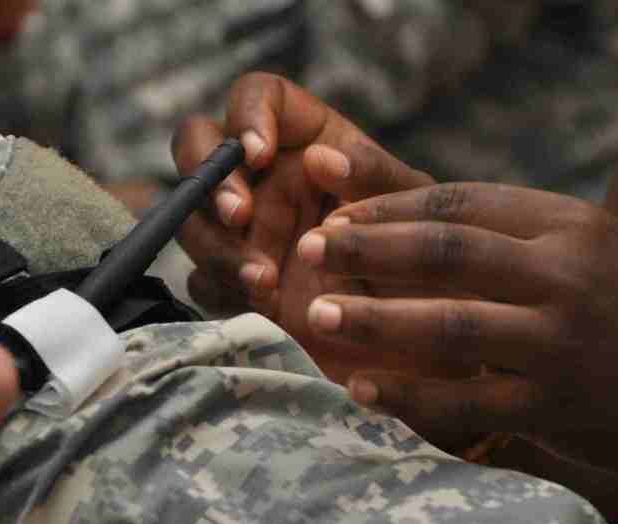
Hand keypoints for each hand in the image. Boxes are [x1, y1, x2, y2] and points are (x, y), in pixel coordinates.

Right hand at [173, 73, 472, 381]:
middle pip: (196, 149)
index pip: (255, 97)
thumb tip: (317, 158)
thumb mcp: (415, 209)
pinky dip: (225, 290)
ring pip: (192, 220)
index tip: (259, 154)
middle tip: (239, 215)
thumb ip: (373, 176)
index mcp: (304, 139)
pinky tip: (264, 306)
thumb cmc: (425, 255)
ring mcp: (241, 232)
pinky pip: (202, 281)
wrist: (422, 330)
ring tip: (264, 279)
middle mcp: (263, 178)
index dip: (247, 117)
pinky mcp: (235, 283)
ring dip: (217, 245)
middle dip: (208, 179)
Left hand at [299, 183, 617, 504]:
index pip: (460, 203)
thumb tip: (394, 211)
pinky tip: (362, 389)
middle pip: (447, 254)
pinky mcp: (557, 406)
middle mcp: (569, 276)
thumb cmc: (613, 310)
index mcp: (569, 225)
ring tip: (318, 314)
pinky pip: (465, 402)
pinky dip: (408, 395)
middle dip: (368, 249)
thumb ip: (500, 231)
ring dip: (376, 319)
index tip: (333, 215)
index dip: (387, 208)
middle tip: (309, 249)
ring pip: (451, 327)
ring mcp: (564, 343)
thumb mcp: (574, 250)